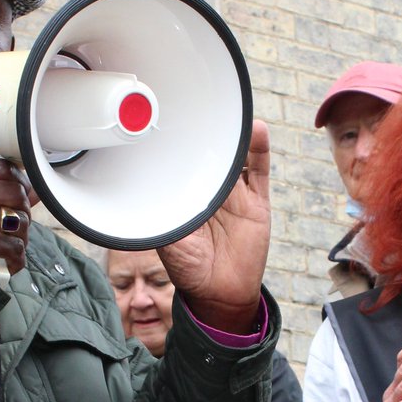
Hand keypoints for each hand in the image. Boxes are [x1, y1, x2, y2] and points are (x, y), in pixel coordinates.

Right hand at [0, 159, 35, 274]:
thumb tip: (35, 190)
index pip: (0, 167)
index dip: (20, 178)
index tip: (25, 191)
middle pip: (15, 191)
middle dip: (24, 210)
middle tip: (17, 224)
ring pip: (19, 219)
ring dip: (22, 236)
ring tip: (10, 243)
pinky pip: (14, 244)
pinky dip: (17, 257)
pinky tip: (9, 260)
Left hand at [156, 119, 270, 333]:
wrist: (220, 294)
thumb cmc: (189, 270)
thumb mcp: (166, 240)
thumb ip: (159, 217)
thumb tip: (141, 194)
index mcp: (186, 196)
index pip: (183, 162)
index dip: (180, 141)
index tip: (173, 119)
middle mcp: (210, 192)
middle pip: (212, 153)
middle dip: (208, 130)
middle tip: (202, 107)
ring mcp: (235, 195)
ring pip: (237, 156)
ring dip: (235, 134)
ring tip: (232, 113)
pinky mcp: (256, 202)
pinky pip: (260, 171)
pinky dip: (259, 150)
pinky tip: (257, 130)